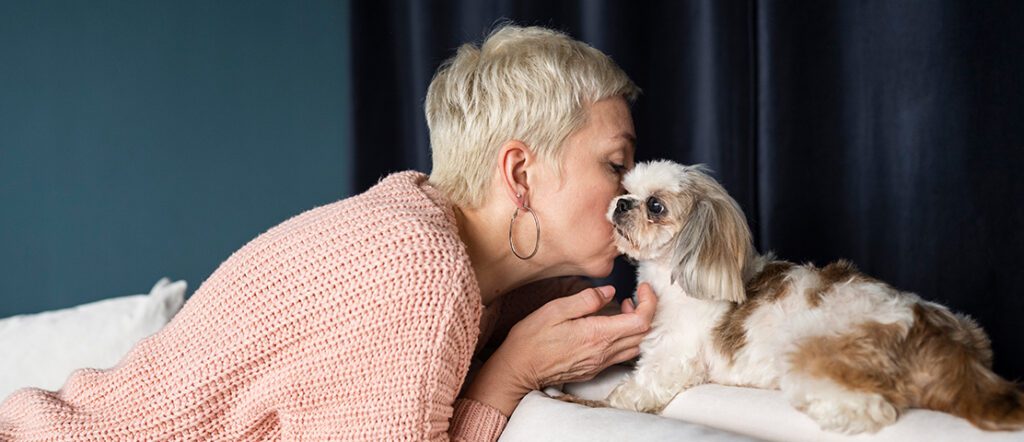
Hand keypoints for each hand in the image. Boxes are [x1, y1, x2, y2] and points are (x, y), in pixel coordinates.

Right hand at [497, 283, 656, 388]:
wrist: (518, 371)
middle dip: (645, 312)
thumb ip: (586, 299)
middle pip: (644, 335)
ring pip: (635, 347)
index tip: (642, 287)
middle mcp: (603, 352)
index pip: (641, 321)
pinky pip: (621, 355)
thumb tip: (609, 292)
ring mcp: (600, 364)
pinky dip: (626, 338)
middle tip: (632, 297)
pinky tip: (610, 327)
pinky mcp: (594, 370)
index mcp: (597, 335)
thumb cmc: (531, 339)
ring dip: (637, 327)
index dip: (649, 302)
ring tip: (622, 310)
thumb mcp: (555, 310)